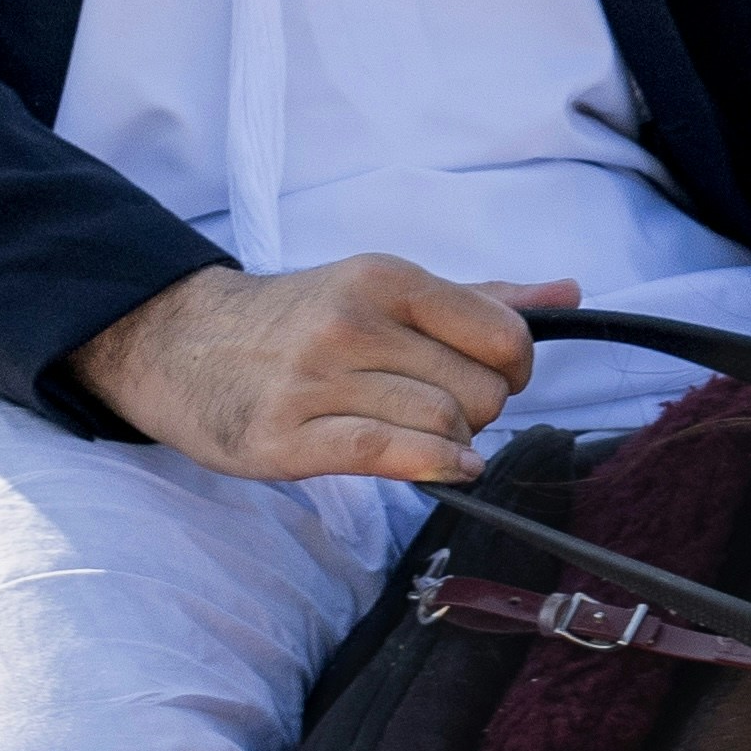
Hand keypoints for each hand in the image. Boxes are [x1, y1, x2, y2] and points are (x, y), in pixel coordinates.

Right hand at [78, 254, 571, 485]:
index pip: (501, 334)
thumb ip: (476, 299)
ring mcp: (316, 381)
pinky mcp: (286, 438)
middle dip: (480, 413)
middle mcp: (351, 323)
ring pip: (441, 427)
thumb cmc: (298, 321)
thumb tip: (567, 294)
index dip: (516, 368)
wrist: (182, 344)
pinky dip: (433, 467)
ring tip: (426, 439)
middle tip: (447, 412)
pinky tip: (446, 471)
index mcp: (383, 279)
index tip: (493, 376)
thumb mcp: (382, 290)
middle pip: (478, 391)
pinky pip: (388, 454)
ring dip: (452, 447)